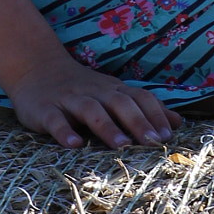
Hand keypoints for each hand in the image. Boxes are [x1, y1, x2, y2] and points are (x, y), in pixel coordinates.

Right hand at [7, 52, 183, 149]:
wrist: (35, 68)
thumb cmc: (83, 88)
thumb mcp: (114, 93)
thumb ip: (143, 107)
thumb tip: (177, 122)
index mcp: (112, 90)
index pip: (139, 98)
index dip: (154, 114)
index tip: (168, 135)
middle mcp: (94, 92)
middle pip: (119, 103)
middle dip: (138, 122)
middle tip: (153, 143)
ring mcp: (68, 99)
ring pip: (90, 110)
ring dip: (107, 127)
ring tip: (122, 145)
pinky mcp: (44, 109)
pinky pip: (55, 119)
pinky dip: (64, 131)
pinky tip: (74, 145)